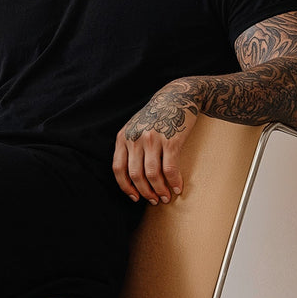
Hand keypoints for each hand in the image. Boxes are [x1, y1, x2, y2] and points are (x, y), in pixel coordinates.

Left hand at [113, 81, 200, 204]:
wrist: (177, 97)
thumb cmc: (155, 116)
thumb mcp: (134, 127)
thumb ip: (129, 146)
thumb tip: (132, 177)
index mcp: (123, 137)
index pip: (118, 168)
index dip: (125, 187)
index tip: (134, 197)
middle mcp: (135, 138)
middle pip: (135, 175)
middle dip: (145, 192)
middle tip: (154, 200)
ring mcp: (152, 139)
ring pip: (152, 174)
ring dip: (159, 190)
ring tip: (166, 197)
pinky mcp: (170, 140)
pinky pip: (170, 168)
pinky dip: (173, 182)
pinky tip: (177, 188)